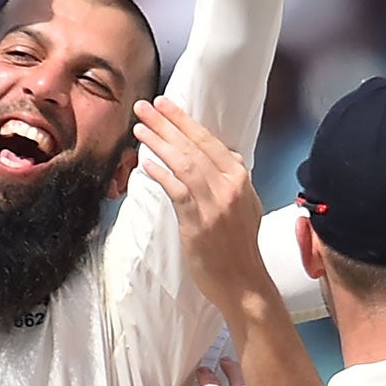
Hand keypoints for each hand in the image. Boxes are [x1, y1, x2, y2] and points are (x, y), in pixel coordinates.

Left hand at [133, 97, 266, 315]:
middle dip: (166, 123)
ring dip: (158, 142)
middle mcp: (229, 187)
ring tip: (139, 127)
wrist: (243, 281)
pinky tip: (144, 163)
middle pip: (193, 146)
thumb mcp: (246, 204)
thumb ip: (233, 179)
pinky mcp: (197, 222)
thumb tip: (223, 154)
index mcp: (240, 179)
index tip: (166, 104)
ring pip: (183, 163)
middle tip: (144, 106)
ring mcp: (214, 204)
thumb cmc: (240, 245)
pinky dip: (160, 174)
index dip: (184, 120)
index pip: (209, 140)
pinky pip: (176, 191)